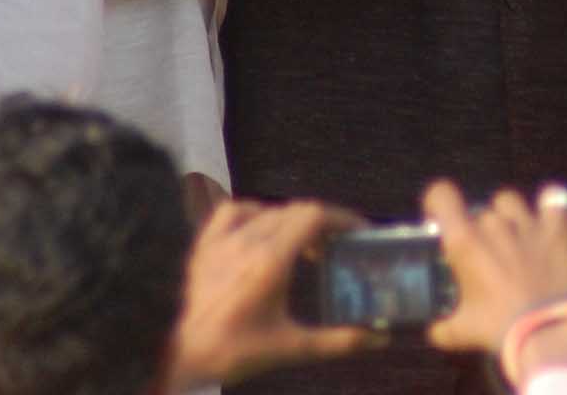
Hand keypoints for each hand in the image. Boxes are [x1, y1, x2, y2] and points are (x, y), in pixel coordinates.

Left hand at [166, 198, 384, 390]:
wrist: (186, 356)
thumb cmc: (239, 352)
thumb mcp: (293, 348)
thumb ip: (339, 340)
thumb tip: (380, 337)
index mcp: (271, 260)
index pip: (314, 216)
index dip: (341, 218)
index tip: (358, 231)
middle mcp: (248, 240)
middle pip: (296, 211)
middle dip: (322, 223)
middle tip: (335, 246)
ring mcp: (223, 240)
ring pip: (269, 211)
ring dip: (292, 221)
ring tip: (302, 245)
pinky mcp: (205, 245)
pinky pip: (233, 212)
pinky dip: (254, 214)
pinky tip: (261, 230)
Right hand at [423, 179, 566, 376]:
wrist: (549, 332)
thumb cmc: (501, 328)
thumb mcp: (463, 332)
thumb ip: (443, 326)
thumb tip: (435, 330)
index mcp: (465, 241)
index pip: (441, 195)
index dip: (438, 202)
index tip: (441, 218)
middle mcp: (494, 223)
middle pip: (479, 212)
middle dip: (479, 231)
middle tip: (485, 257)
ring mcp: (528, 221)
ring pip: (510, 202)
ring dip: (508, 216)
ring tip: (515, 240)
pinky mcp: (559, 226)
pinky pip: (553, 198)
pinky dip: (549, 206)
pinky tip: (549, 221)